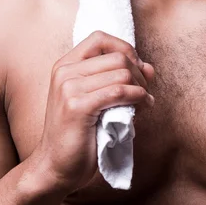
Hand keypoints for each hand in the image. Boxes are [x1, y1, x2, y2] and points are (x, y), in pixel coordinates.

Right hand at [32, 30, 154, 193]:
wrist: (56, 167)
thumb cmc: (79, 133)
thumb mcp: (97, 98)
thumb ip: (119, 78)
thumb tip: (149, 67)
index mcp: (65, 65)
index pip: (100, 38)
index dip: (124, 48)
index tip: (135, 68)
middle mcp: (64, 72)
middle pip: (117, 56)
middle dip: (139, 72)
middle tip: (145, 91)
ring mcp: (68, 88)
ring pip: (122, 73)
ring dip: (141, 88)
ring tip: (144, 102)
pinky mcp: (77, 107)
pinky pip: (119, 92)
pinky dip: (138, 98)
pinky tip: (142, 107)